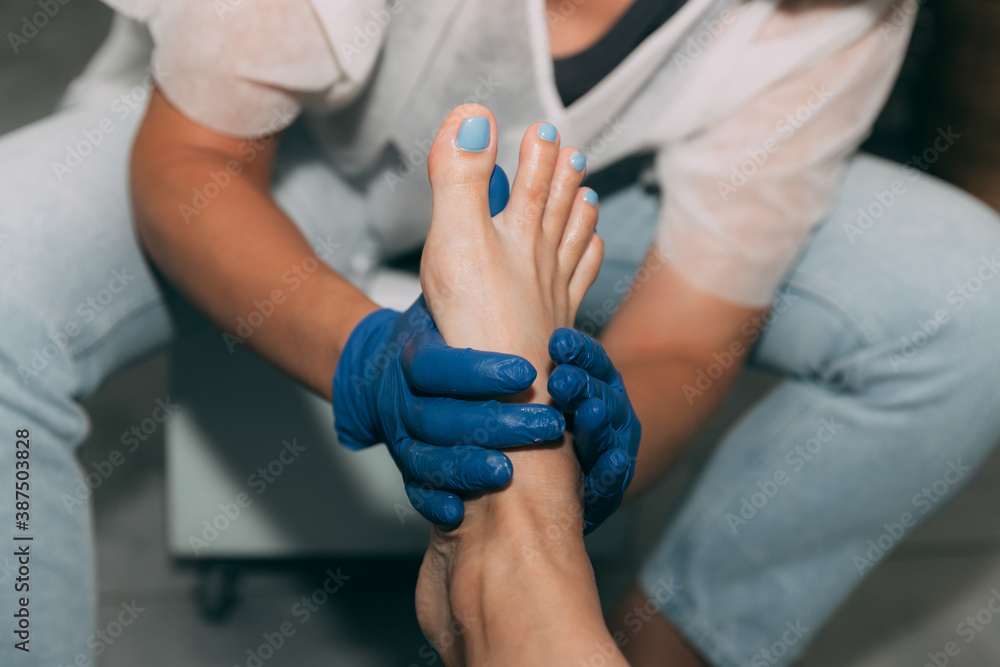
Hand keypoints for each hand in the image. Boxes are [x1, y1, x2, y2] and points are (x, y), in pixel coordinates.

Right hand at [333, 295, 564, 526]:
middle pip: (438, 417)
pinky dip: (433, 500)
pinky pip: (414, 488)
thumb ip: (484, 283)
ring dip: (463, 466)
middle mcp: (402, 396)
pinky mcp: (406, 464)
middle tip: (548, 427)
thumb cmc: (439, 330)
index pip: (438, 364)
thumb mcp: (451, 299)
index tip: (526, 374)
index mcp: (413, 352)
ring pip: (423, 457)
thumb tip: (519, 217)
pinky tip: (459, 512)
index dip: (479, 371)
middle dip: (493, 424)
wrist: (387, 367)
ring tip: (505, 474)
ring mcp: (401, 433)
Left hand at [547, 328, 640, 533]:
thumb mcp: (555, 384)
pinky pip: (612, 481)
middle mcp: (611, 414)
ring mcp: (614, 450)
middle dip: (581, 387)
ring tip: (590, 411)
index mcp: (599, 383)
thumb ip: (547, 360)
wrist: (591, 472)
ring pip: (606, 436)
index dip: (579, 351)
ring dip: (597, 425)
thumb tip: (504, 289)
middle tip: (561, 380)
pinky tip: (614, 460)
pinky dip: (613, 472)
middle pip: (598, 396)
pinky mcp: (608, 490)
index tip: (558, 341)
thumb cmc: (556, 418)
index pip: (592, 361)